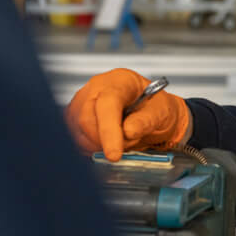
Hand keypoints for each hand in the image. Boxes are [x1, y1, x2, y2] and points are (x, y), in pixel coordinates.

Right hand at [65, 68, 190, 161]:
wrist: (149, 112)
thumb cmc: (154, 107)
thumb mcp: (162, 111)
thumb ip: (146, 120)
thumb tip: (128, 131)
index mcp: (120, 81)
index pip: (107, 104)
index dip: (109, 130)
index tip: (114, 154)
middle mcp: (96, 89)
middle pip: (87, 120)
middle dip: (107, 141)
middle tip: (130, 141)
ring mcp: (81, 103)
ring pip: (79, 133)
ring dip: (102, 145)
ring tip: (123, 138)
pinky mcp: (74, 119)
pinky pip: (77, 140)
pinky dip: (94, 148)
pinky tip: (110, 141)